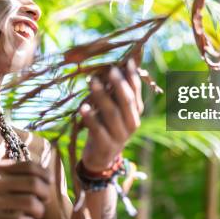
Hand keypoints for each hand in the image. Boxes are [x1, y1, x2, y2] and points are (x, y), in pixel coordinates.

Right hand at [0, 160, 51, 218]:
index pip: (29, 166)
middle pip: (33, 183)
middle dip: (45, 193)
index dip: (44, 174)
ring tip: (37, 215)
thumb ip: (10, 173)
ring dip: (39, 210)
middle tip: (45, 201)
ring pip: (30, 202)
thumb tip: (42, 172)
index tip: (49, 183)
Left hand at [79, 58, 143, 172]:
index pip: (136, 92)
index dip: (133, 76)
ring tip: (92, 81)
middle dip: (120, 85)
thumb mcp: (115, 110)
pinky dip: (91, 118)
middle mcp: (132, 123)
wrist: (102, 158)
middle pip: (127, 102)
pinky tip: (83, 107)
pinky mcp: (106, 146)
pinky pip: (98, 130)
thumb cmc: (107, 126)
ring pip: (112, 114)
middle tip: (111, 69)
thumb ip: (116, 92)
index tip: (127, 60)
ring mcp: (120, 136)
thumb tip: (113, 65)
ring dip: (102, 96)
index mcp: (136, 112)